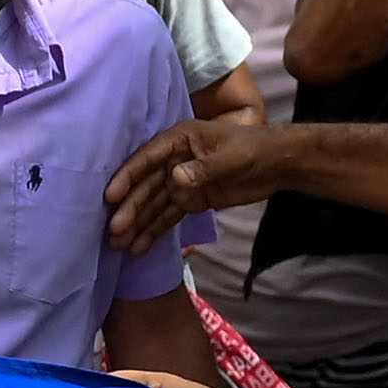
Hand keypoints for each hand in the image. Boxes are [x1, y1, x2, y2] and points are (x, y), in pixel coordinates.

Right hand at [109, 112, 286, 252]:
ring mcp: (180, 182)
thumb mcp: (231, 157)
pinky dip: (154, 231)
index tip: (111, 197)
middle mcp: (173, 160)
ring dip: (136, 224)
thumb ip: (204, 168)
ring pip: (153, 204)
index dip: (128, 177)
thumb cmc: (254, 149)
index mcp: (179, 140)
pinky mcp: (190, 200)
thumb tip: (174, 179)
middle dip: (129, 208)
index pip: (148, 159)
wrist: (277, 164)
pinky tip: (138, 247)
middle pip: (146, 186)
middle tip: (112, 231)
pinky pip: (168, 217)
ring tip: (117, 245)